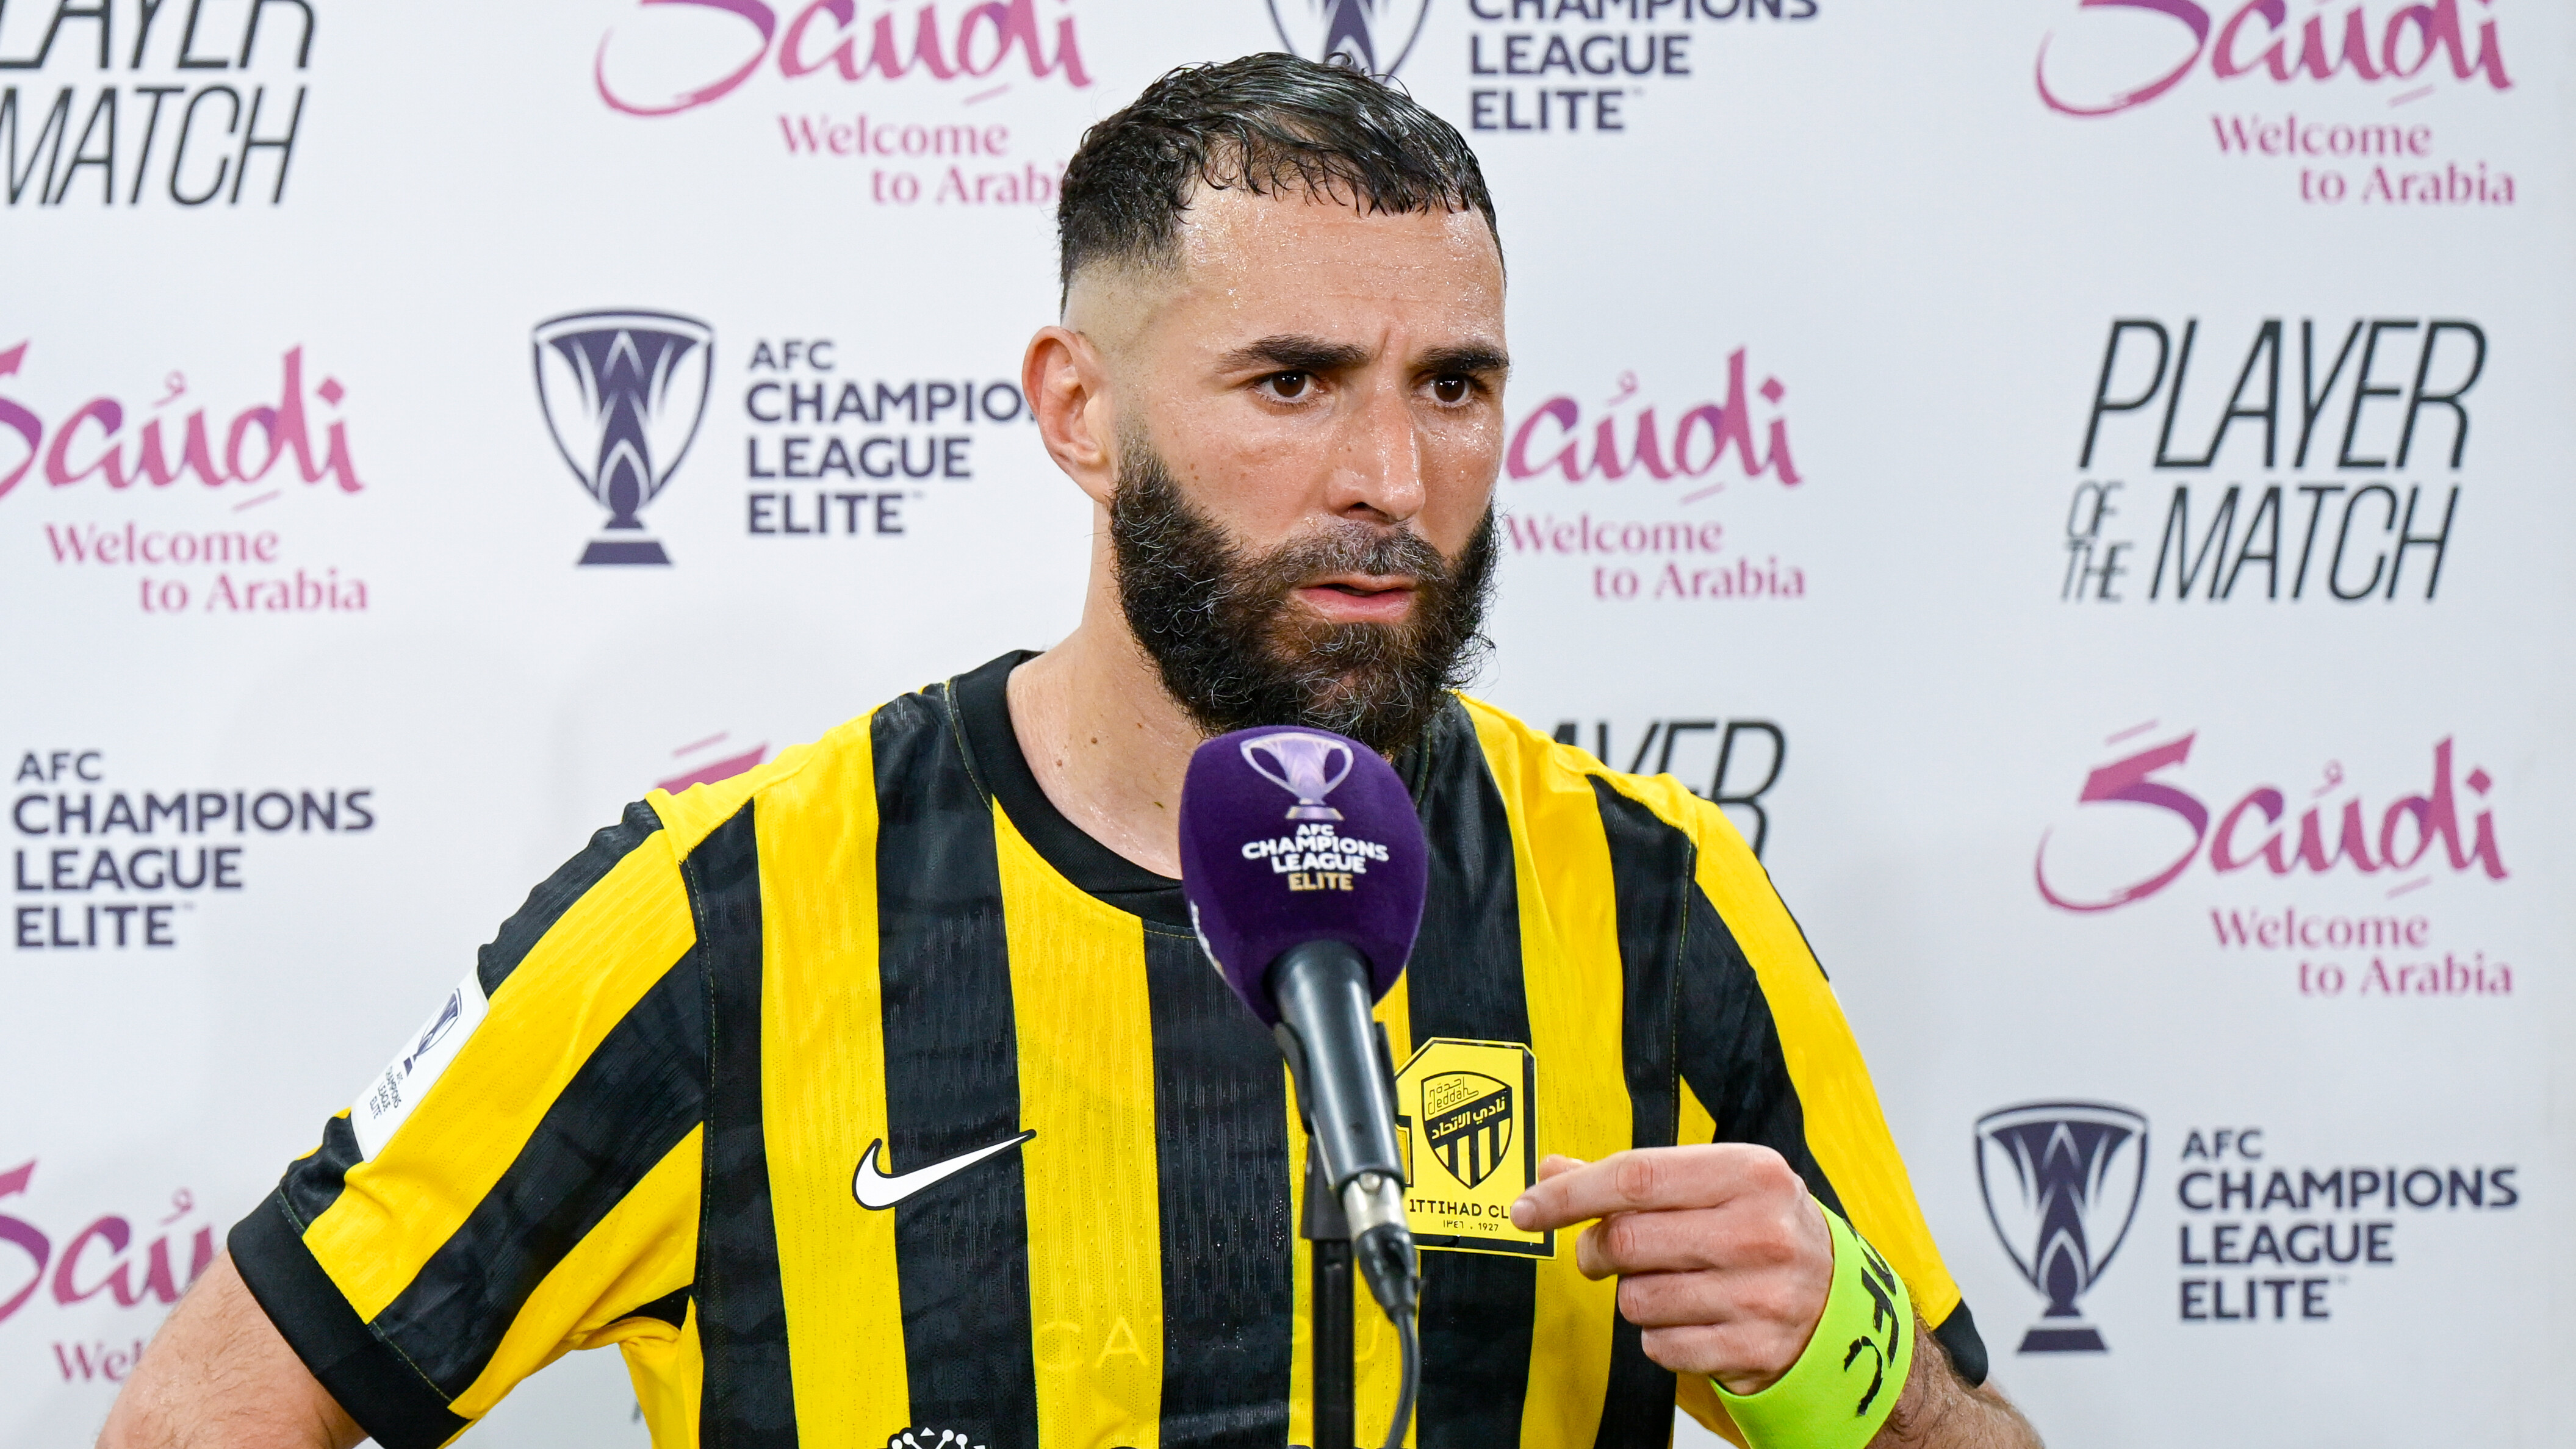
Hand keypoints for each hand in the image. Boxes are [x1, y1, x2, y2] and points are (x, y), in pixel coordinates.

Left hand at [1508, 1145, 1833, 1394]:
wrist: (1839, 1303)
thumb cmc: (1759, 1228)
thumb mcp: (1714, 1183)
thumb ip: (1633, 1176)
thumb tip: (1551, 1168)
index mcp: (1748, 1172)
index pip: (1634, 1177)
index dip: (1567, 1194)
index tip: (1525, 1209)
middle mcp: (1758, 1232)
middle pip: (1626, 1240)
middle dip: (1596, 1248)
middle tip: (1602, 1251)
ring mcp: (1760, 1296)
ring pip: (1636, 1298)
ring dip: (1633, 1293)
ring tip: (1668, 1281)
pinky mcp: (1753, 1350)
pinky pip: (1659, 1346)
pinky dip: (1659, 1335)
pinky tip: (1690, 1316)